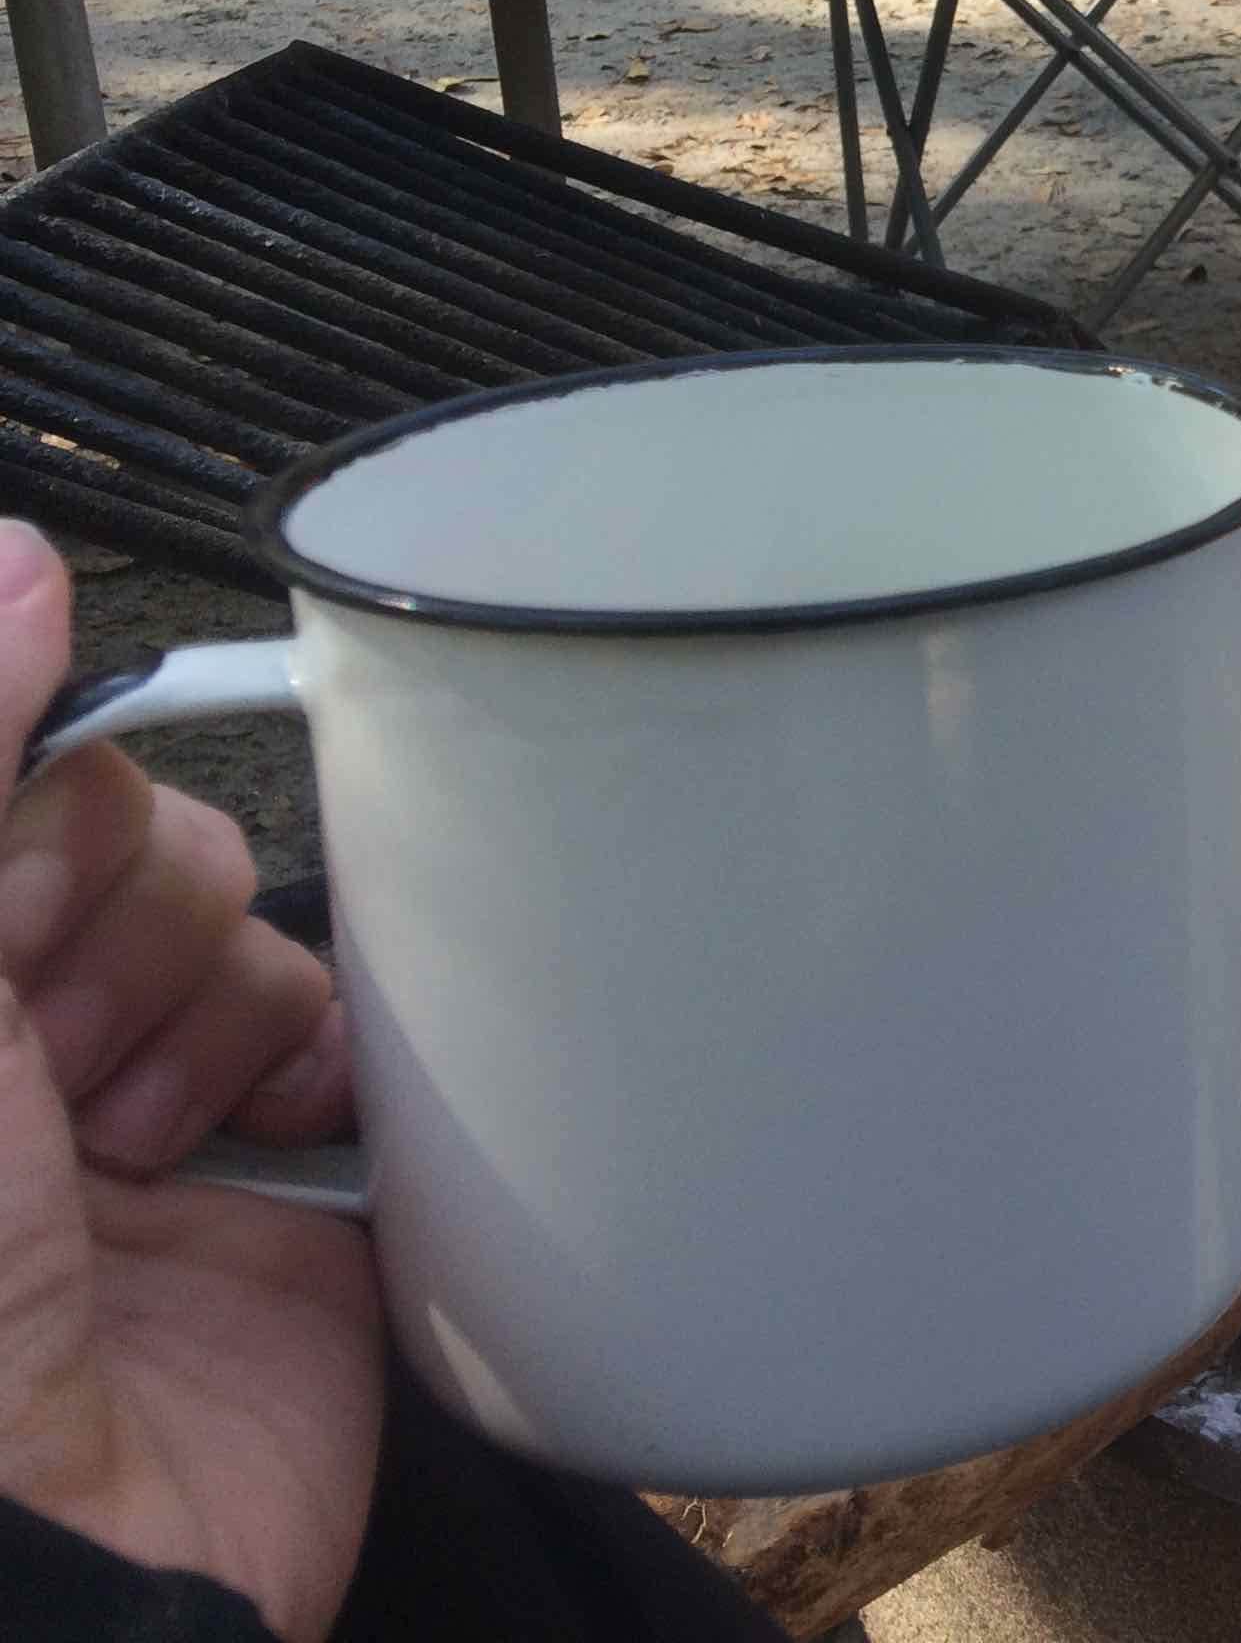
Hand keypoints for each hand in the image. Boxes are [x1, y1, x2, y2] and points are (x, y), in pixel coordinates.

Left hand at [0, 523, 382, 1640]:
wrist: (47, 1549)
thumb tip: (15, 552)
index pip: (22, 789)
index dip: (38, 839)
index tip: (10, 946)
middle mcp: (14, 1039)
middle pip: (140, 847)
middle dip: (116, 943)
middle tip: (58, 1076)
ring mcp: (145, 1121)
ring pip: (254, 935)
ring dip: (212, 1022)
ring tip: (146, 1148)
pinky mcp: (277, 1202)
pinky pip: (351, 1055)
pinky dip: (326, 1080)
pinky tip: (268, 1143)